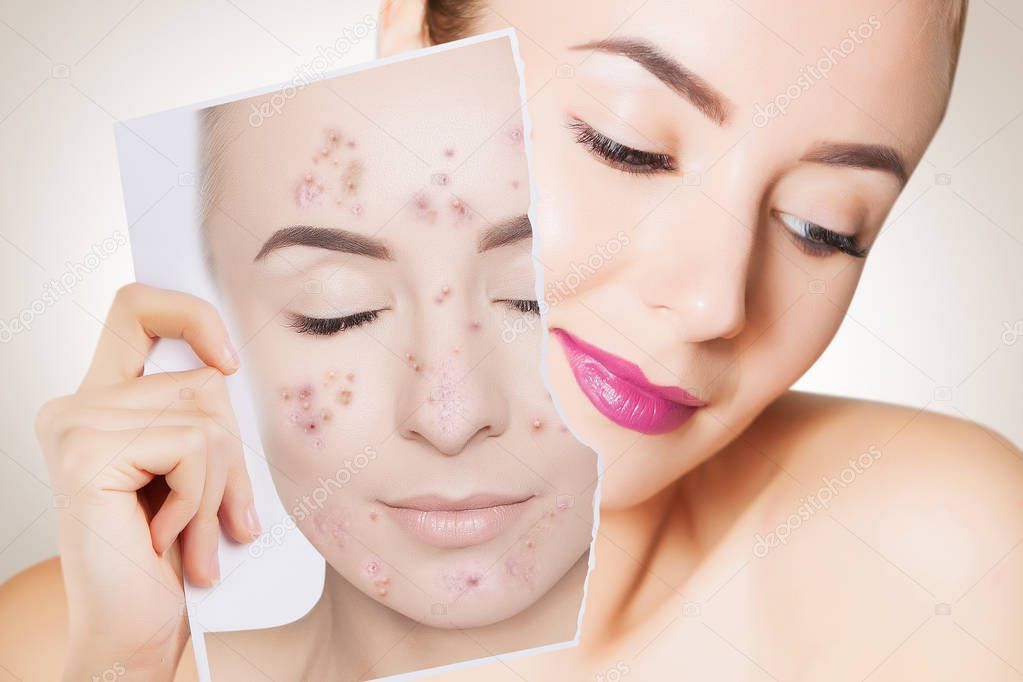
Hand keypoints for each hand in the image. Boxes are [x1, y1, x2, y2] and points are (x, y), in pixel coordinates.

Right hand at [35, 283, 259, 680]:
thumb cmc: (171, 560)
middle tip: (224, 516)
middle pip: (202, 379)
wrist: (134, 636)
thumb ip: (203, 416)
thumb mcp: (196, 471)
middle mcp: (76, 405)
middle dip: (232, 454)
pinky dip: (200, 500)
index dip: (191, 314)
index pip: (139, 308)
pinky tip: (167, 541)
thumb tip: (232, 366)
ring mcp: (74, 426)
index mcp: (103, 401)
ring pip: (206, 417)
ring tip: (192, 536)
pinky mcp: (85, 454)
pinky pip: (191, 447)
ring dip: (219, 486)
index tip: (228, 361)